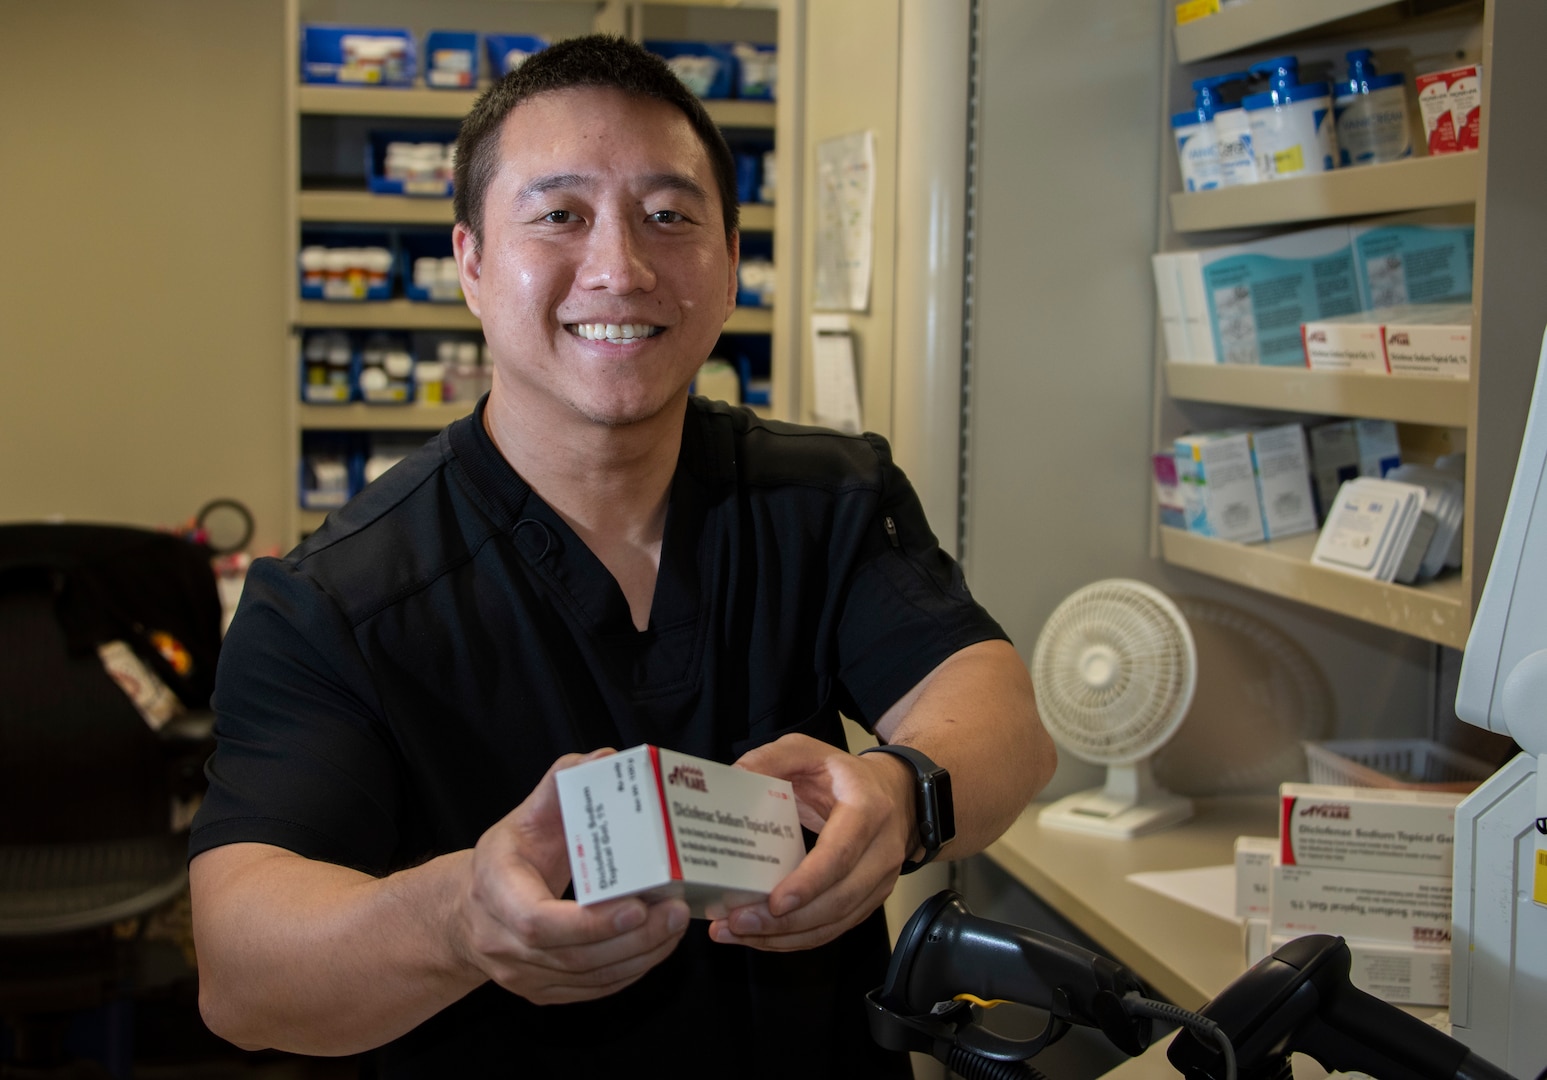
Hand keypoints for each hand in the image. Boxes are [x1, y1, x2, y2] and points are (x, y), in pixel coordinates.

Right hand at [455, 750, 690, 1003]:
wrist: (468, 911)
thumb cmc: (506, 858)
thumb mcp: (524, 816)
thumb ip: (561, 784)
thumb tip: (605, 757)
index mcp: (495, 892)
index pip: (538, 922)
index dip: (589, 922)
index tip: (637, 906)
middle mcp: (503, 943)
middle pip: (573, 956)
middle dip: (631, 938)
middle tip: (675, 910)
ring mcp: (522, 976)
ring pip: (588, 978)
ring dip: (639, 955)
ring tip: (676, 924)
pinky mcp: (543, 993)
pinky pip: (592, 989)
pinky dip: (631, 970)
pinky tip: (658, 945)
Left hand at [708, 734, 914, 951]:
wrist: (894, 792)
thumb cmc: (844, 774)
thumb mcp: (807, 751)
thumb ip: (770, 758)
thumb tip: (734, 780)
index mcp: (868, 809)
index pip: (841, 854)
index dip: (809, 882)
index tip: (775, 902)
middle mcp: (881, 851)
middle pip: (837, 900)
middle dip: (787, 921)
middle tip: (739, 922)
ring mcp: (879, 881)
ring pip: (835, 923)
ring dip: (785, 936)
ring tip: (739, 933)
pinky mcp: (868, 900)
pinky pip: (833, 929)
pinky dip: (796, 939)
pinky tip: (761, 937)